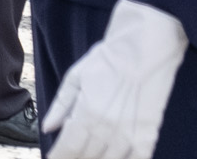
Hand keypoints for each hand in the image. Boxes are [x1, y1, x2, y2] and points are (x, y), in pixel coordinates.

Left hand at [41, 0, 185, 158]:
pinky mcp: (149, 134)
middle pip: (87, 157)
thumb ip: (60, 105)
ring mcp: (131, 134)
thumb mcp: (76, 77)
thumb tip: (47, 128)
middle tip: (67, 157)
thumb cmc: (108, 59)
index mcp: (87, 113)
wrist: (145, 48)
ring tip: (87, 158)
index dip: (59, 158)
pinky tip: (116, 158)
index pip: (69, 147)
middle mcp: (108, 128)